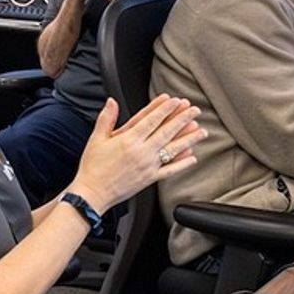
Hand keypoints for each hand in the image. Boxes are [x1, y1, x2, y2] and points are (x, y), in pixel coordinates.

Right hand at [67, 95, 204, 213]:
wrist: (92, 193)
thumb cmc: (92, 167)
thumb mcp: (96, 139)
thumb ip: (106, 118)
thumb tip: (112, 102)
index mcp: (128, 140)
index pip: (151, 120)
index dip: (165, 109)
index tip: (176, 101)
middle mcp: (141, 152)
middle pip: (166, 132)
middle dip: (182, 119)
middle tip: (194, 110)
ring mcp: (148, 166)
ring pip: (172, 149)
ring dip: (188, 139)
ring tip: (201, 131)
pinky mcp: (150, 179)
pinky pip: (170, 170)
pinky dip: (182, 164)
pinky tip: (192, 157)